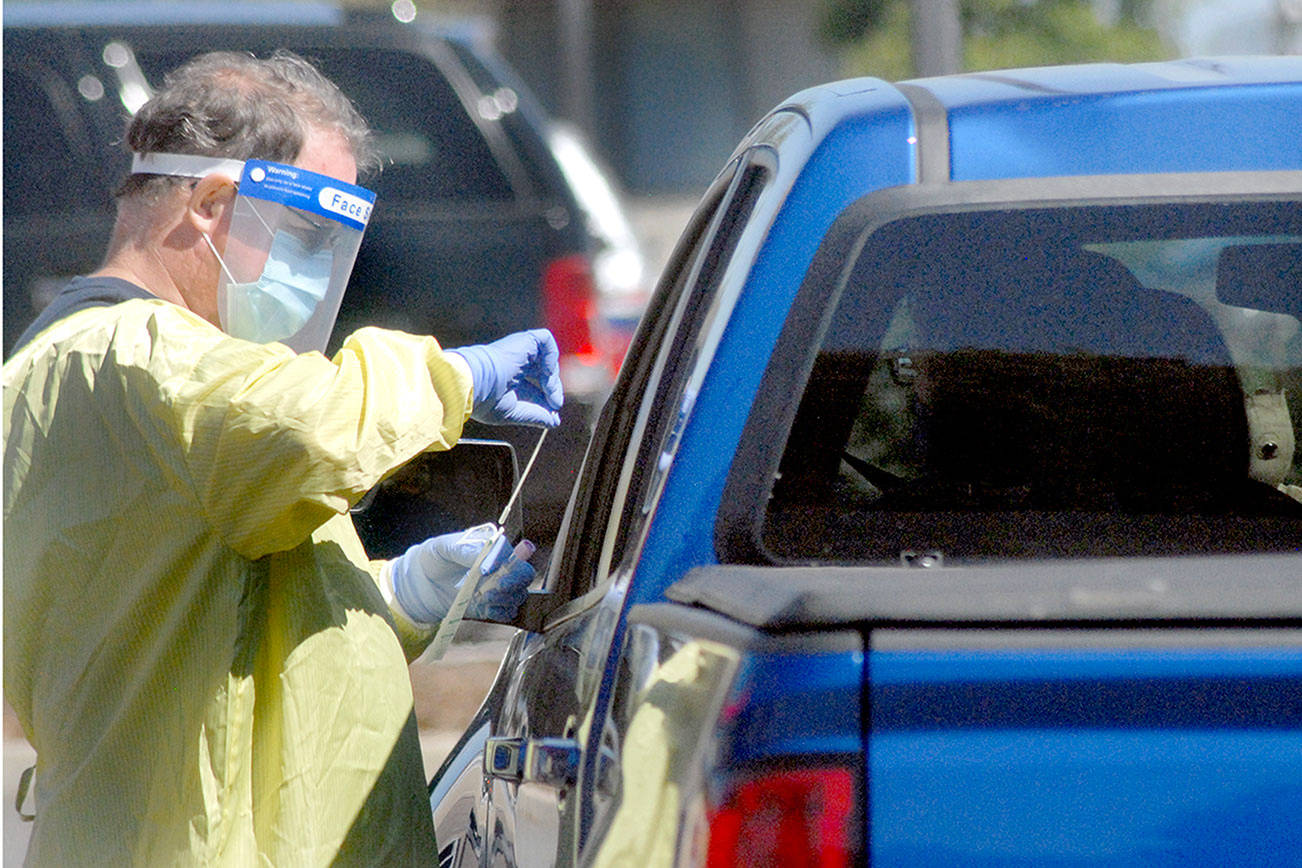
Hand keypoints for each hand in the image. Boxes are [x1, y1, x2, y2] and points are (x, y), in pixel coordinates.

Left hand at [389, 525, 534, 624]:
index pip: (515, 554)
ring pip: (518, 595)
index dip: (510, 563)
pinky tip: (485, 607)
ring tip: (483, 597)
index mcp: (493, 548)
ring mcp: (496, 588)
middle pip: (523, 575)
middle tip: (495, 587)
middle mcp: (500, 568)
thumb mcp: (445, 547)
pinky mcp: (489, 606)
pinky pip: (506, 612)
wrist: (419, 583)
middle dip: (513, 583)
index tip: (493, 571)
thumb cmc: (433, 558)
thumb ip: (467, 551)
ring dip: (505, 598)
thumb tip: (487, 561)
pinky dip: (500, 612)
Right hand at [450, 329, 563, 426]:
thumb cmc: (486, 399)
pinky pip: (545, 340)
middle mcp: (514, 362)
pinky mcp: (523, 340)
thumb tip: (554, 422)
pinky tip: (546, 374)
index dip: (546, 397)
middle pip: (542, 372)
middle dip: (552, 388)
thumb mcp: (514, 412)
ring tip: (550, 392)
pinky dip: (550, 356)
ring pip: (545, 357)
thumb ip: (536, 416)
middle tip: (555, 403)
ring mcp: (519, 350)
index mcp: (508, 378)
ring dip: (552, 376)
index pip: (534, 386)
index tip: (553, 411)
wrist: (474, 382)